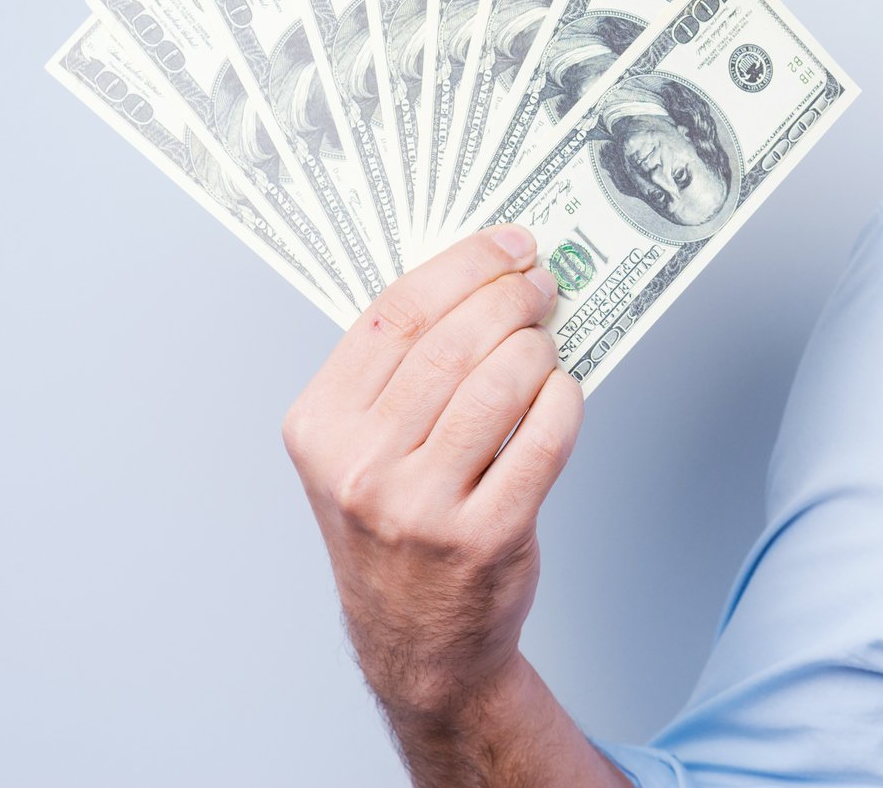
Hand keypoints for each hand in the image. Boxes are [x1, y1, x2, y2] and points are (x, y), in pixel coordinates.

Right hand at [282, 225, 584, 722]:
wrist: (417, 640)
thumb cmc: (396, 525)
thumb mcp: (359, 448)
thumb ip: (399, 371)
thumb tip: (480, 276)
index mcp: (319, 429)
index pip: (394, 316)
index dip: (460, 266)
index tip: (506, 243)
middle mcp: (361, 467)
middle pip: (451, 343)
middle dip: (509, 297)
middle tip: (541, 282)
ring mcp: (421, 507)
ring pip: (500, 384)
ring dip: (537, 347)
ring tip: (546, 341)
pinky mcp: (485, 536)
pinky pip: (542, 438)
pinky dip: (563, 401)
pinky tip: (563, 391)